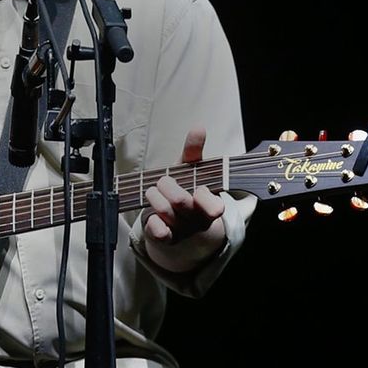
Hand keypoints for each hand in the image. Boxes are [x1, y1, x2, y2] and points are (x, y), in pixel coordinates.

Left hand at [142, 125, 227, 273]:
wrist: (176, 220)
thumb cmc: (185, 190)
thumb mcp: (191, 170)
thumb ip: (194, 150)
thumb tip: (199, 128)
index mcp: (209, 204)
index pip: (214, 208)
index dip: (205, 199)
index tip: (197, 189)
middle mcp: (198, 219)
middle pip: (179, 201)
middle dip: (166, 184)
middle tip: (164, 181)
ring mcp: (183, 231)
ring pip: (164, 211)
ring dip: (154, 196)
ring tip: (154, 191)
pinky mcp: (167, 239)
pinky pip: (157, 231)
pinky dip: (152, 220)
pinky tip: (153, 215)